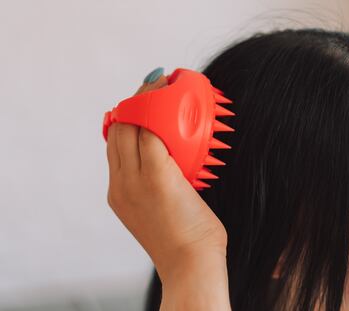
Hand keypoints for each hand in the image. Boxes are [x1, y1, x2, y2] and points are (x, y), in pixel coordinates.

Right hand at [105, 72, 227, 282]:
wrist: (190, 266)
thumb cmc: (183, 242)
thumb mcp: (158, 213)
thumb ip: (156, 189)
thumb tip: (171, 167)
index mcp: (118, 193)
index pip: (115, 145)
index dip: (124, 120)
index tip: (138, 104)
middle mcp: (120, 184)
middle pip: (118, 130)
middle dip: (131, 103)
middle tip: (151, 86)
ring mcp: (135, 180)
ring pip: (130, 127)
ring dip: (143, 100)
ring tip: (159, 84)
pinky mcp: (157, 176)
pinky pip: (152, 133)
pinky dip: (158, 110)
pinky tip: (168, 95)